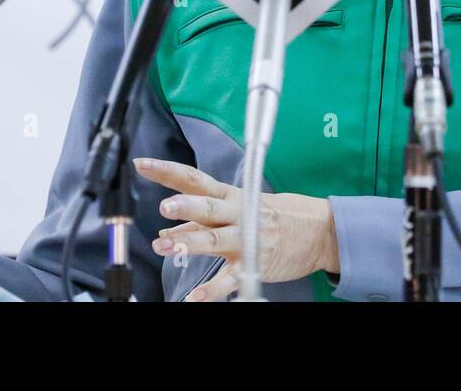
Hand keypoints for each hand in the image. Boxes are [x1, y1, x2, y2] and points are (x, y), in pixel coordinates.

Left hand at [135, 157, 339, 301]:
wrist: (318, 231)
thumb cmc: (275, 216)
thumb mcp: (238, 208)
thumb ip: (201, 220)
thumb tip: (168, 229)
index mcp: (230, 197)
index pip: (194, 179)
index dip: (168, 171)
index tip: (142, 164)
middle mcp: (237, 214)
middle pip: (208, 207)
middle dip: (186, 206)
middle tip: (164, 206)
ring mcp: (246, 240)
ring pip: (215, 239)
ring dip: (190, 241)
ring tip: (165, 245)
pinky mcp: (254, 265)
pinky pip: (229, 278)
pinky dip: (211, 290)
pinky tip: (194, 297)